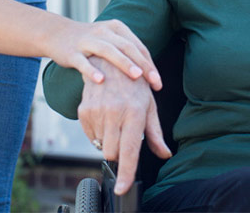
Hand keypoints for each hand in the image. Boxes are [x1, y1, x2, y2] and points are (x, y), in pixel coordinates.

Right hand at [47, 18, 162, 89]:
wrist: (57, 34)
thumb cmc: (90, 42)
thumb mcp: (110, 39)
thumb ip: (127, 51)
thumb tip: (149, 73)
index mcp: (116, 28)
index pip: (137, 46)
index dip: (149, 63)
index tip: (158, 82)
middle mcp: (103, 31)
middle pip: (127, 47)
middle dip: (143, 65)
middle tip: (154, 82)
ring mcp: (87, 41)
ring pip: (108, 51)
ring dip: (124, 63)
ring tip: (137, 76)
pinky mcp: (72, 52)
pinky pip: (83, 62)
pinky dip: (92, 70)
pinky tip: (101, 81)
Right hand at [77, 57, 171, 194]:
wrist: (109, 60)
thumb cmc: (134, 83)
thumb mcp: (149, 104)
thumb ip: (155, 133)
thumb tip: (164, 153)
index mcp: (134, 113)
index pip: (129, 152)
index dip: (126, 174)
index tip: (123, 188)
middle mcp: (114, 112)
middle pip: (112, 153)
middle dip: (118, 152)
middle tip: (124, 135)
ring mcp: (97, 111)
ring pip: (100, 145)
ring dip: (107, 140)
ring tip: (115, 120)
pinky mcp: (84, 110)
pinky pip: (89, 135)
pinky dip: (97, 132)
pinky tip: (104, 116)